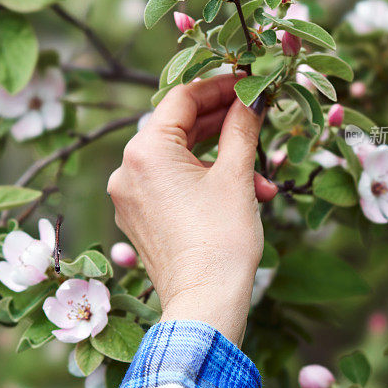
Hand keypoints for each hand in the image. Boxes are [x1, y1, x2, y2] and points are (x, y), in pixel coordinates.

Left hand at [107, 74, 276, 345]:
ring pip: (179, 159)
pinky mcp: (139, 218)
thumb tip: (252, 97)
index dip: (219, 86)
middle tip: (257, 117)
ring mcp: (129, 196)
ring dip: (220, 159)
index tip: (248, 82)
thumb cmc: (221, 239)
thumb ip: (242, 127)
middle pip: (178, 128)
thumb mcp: (236, 175)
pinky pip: (170, 184)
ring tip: (261, 175)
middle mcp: (127, 169)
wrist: (204, 304)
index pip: (182, 98)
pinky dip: (202, 181)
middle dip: (223, 125)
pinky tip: (240, 193)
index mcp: (145, 150)